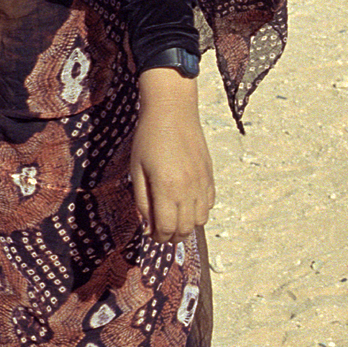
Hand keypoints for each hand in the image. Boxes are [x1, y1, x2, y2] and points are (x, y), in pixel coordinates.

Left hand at [131, 69, 214, 242]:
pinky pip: (210, 203)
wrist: (172, 110)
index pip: (166, 228)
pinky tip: (186, 202)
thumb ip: (143, 201)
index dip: (157, 237)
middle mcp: (188, 188)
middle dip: (172, 236)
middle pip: (185, 229)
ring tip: (174, 218)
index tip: (150, 233)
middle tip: (160, 230)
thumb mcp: (137, 170)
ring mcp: (202, 181)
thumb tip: (148, 224)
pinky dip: (199, 210)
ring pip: (201, 220)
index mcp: (166, 188)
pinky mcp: (209, 173)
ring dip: (187, 225)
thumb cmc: (149, 137)